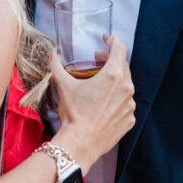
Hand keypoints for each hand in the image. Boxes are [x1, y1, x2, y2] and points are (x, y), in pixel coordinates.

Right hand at [51, 34, 134, 172]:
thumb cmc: (74, 114)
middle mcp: (126, 88)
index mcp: (113, 75)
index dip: (113, 40)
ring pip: (125, 85)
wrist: (80, 144)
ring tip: (99, 84)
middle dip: (110, 59)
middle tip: (97, 60)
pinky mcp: (129, 119)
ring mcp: (130, 105)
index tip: (107, 39)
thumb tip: (52, 57)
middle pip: (123, 66)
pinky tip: (104, 103)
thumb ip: (58, 68)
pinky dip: (117, 99)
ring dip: (114, 80)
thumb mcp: (64, 87)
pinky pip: (125, 103)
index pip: (119, 49)